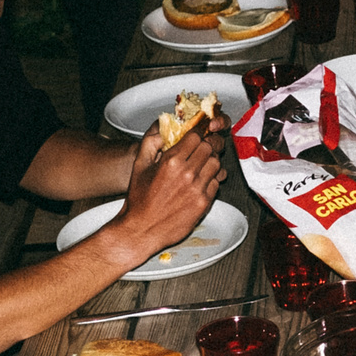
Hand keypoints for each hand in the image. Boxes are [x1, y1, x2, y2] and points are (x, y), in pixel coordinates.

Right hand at [109, 126, 224, 265]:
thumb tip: (162, 125)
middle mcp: (187, 174)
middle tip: (200, 149)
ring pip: (216, 164)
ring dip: (210, 161)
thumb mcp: (139, 165)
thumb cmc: (139, 199)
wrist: (141, 230)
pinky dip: (211, 180)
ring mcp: (197, 190)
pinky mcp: (204, 204)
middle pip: (209, 148)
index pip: (196, 136)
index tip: (196, 136)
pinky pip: (216, 183)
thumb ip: (151, 142)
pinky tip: (200, 182)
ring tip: (201, 165)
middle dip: (206, 145)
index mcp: (171, 162)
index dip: (197, 134)